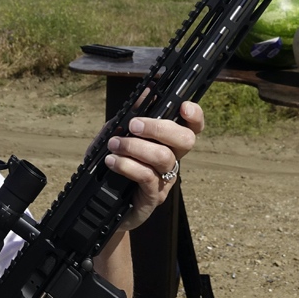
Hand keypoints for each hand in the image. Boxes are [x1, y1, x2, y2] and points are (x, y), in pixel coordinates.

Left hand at [103, 101, 203, 231]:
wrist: (103, 204)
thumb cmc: (114, 168)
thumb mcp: (117, 137)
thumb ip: (129, 117)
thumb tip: (145, 93)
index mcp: (168, 144)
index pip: (192, 127)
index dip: (195, 116)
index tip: (183, 107)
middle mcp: (172, 161)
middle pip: (185, 140)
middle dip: (159, 128)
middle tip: (133, 126)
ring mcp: (165, 180)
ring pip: (163, 157)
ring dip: (135, 147)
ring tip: (114, 145)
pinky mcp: (153, 197)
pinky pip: (147, 177)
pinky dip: (128, 165)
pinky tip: (112, 161)